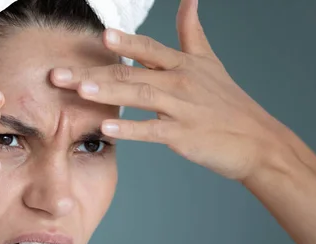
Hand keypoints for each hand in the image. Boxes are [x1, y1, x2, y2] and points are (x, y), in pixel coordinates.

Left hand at [50, 0, 315, 182]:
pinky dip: (129, 129)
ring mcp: (181, 108)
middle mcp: (180, 81)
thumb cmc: (227, 102)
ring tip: (79, 90)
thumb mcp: (210, 61)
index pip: (147, 48)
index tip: (98, 35)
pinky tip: (105, 128)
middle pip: (131, 73)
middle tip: (58, 74)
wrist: (256, 139)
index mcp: (182, 64)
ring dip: (108, 92)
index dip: (124, 42)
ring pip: (139, 96)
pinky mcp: (183, 135)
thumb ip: (191, 31)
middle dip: (92, 72)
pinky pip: (151, 130)